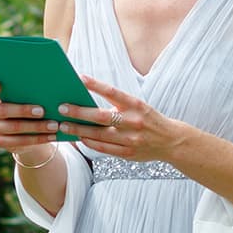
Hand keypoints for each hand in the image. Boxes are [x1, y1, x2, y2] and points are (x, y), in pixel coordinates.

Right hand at [0, 77, 69, 156]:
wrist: (29, 130)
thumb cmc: (31, 104)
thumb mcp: (30, 95)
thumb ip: (31, 89)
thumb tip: (50, 81)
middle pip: (1, 110)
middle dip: (23, 110)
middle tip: (42, 111)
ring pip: (13, 127)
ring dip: (36, 127)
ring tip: (53, 125)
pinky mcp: (1, 141)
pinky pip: (19, 141)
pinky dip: (37, 138)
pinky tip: (51, 136)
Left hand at [67, 78, 188, 164]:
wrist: (171, 141)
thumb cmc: (149, 120)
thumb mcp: (138, 106)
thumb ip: (118, 105)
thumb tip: (89, 102)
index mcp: (136, 105)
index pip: (113, 93)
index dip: (96, 85)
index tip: (80, 78)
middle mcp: (134, 122)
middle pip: (101, 117)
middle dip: (79, 112)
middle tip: (62, 108)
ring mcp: (131, 139)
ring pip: (99, 135)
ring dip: (79, 130)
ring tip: (63, 126)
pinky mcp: (128, 153)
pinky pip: (104, 149)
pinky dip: (90, 143)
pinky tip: (79, 138)